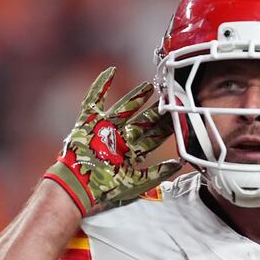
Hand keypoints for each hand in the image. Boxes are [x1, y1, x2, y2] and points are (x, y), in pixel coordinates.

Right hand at [44, 67, 182, 214]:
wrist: (78, 186)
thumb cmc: (105, 187)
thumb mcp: (137, 182)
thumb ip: (158, 173)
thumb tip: (180, 164)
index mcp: (132, 151)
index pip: (154, 136)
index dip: (167, 126)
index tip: (181, 115)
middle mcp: (120, 137)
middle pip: (142, 120)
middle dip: (157, 110)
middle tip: (170, 96)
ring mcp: (104, 129)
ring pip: (123, 108)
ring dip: (136, 96)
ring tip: (149, 85)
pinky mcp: (88, 122)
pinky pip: (94, 100)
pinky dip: (100, 85)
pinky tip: (111, 71)